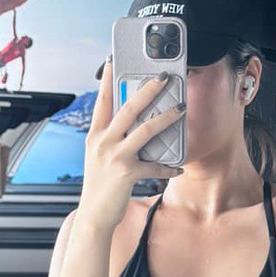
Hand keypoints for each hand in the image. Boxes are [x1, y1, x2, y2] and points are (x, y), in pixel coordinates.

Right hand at [78, 59, 184, 233]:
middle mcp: (102, 141)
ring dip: (166, 118)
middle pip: (128, 108)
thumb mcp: (99, 157)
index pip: (102, 101)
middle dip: (148, 90)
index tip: (113, 60)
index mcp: (95, 135)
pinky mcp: (126, 173)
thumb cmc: (100, 186)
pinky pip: (154, 165)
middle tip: (163, 77)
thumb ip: (111, 139)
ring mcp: (114, 156)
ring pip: (145, 129)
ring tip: (181, 108)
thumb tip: (135, 124)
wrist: (94, 216)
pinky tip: (178, 167)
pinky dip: (168, 167)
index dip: (108, 80)